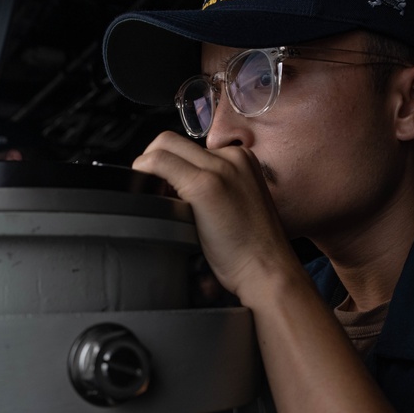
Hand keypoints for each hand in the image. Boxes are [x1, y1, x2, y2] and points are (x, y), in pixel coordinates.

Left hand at [132, 131, 299, 299]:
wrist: (269, 271)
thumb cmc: (252, 249)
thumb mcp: (236, 204)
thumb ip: (212, 186)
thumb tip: (174, 183)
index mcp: (242, 158)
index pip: (188, 146)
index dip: (169, 166)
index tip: (165, 188)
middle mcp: (232, 157)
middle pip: (172, 141)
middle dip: (153, 162)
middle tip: (152, 191)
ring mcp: (219, 168)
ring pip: (162, 147)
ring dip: (149, 170)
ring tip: (156, 200)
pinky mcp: (205, 185)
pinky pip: (158, 163)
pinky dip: (144, 174)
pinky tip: (149, 198)